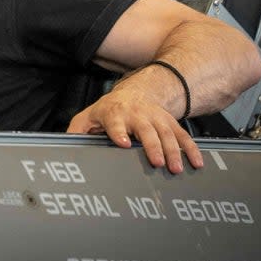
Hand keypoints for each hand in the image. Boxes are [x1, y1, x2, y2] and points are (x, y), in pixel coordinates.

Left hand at [66, 89, 203, 173]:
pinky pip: (182, 135)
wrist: (136, 92)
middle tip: (156, 162)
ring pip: (166, 133)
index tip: (123, 143)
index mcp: (114, 113)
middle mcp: (136, 114)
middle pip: (145, 130)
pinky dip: (191, 149)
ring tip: (175, 168)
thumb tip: (64, 146)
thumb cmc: (109, 110)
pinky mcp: (169, 122)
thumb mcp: (89, 117)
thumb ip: (77, 131)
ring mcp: (155, 117)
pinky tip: (196, 163)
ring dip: (173, 151)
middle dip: (152, 146)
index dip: (118, 132)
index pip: (115, 123)